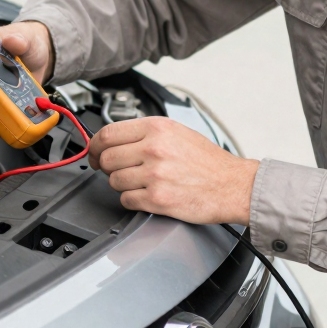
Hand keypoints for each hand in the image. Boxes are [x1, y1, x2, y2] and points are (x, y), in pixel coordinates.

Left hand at [89, 116, 258, 225]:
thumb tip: (114, 140)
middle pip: (106, 158)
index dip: (94, 145)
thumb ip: (145, 133)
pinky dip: (131, 200)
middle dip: (105, 167)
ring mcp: (155, 174)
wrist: (233, 185)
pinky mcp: (158, 199)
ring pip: (114, 180)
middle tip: (113, 170)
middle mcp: (154, 148)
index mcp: (157, 128)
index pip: (108, 134)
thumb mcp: (177, 132)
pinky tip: (146, 195)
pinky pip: (126, 200)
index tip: (93, 152)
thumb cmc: (209, 162)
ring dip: (121, 184)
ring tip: (139, 182)